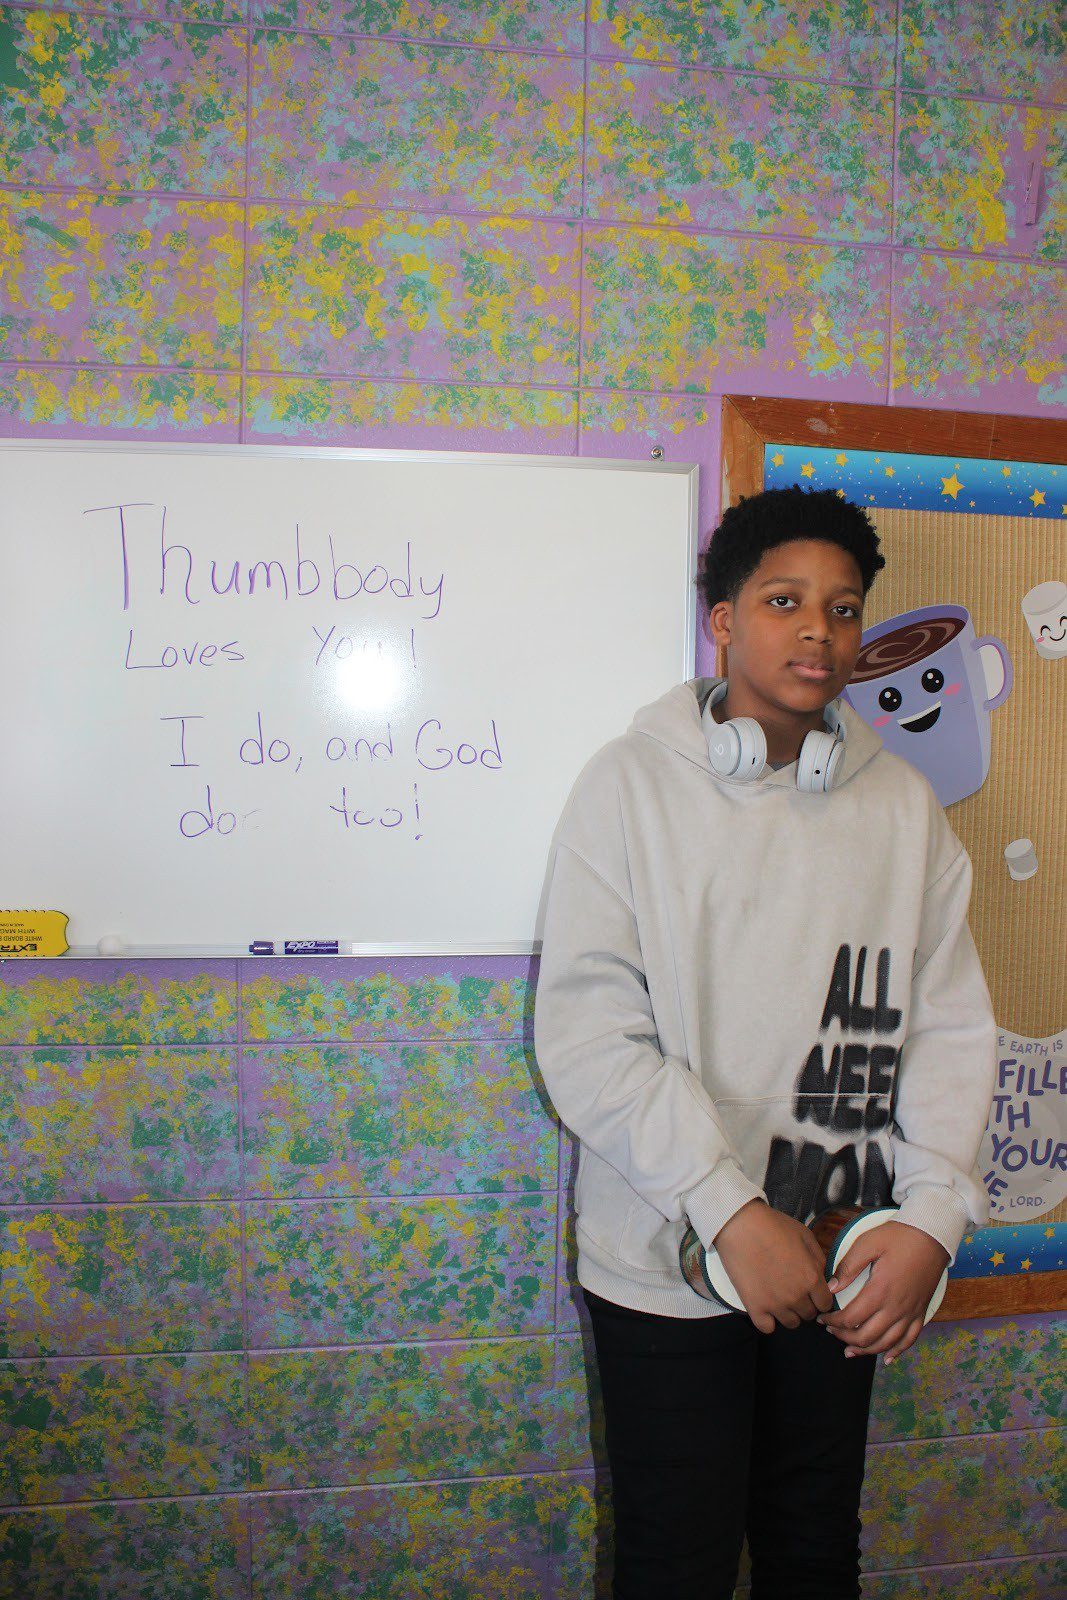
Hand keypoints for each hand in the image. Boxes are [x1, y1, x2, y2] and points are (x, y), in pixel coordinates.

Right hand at [713, 1200, 834, 1333]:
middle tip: (793, 1290)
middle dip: (805, 1304)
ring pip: (791, 1323)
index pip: (825, 1304)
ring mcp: (776, 1304)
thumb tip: (823, 1277)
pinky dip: (768, 1321)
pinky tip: (765, 1307)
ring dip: (788, 1313)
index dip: (819, 1298)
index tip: (811, 1292)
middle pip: (809, 1315)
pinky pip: (767, 1328)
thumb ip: (819, 1259)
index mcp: (812, 1278)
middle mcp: (797, 1296)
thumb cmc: (774, 1226)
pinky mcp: (755, 1307)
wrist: (741, 1226)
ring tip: (779, 1297)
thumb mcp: (805, 1235)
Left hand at [818, 1221, 948, 1361]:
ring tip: (850, 1351)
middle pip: (867, 1336)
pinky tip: (887, 1358)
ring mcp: (911, 1312)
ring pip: (886, 1343)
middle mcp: (896, 1307)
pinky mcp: (921, 1312)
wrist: (932, 1235)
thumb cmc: (899, 1236)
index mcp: (880, 1291)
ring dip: (866, 1350)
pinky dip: (897, 1352)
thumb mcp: (868, 1243)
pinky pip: (909, 1340)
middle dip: (845, 1338)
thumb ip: (848, 1267)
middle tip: (831, 1333)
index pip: (851, 1318)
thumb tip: (831, 1287)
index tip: (822, 1319)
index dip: (833, 1323)